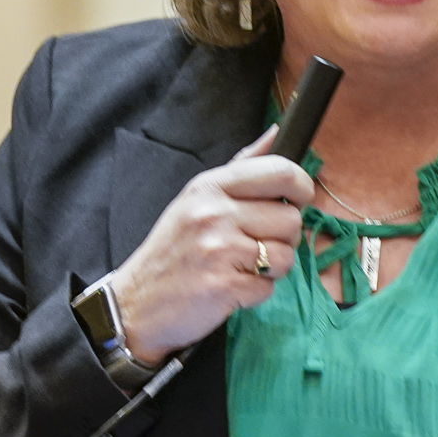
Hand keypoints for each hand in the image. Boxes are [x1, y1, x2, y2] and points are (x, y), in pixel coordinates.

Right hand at [108, 129, 313, 361]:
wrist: (134, 303)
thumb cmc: (173, 251)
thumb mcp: (197, 199)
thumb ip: (241, 166)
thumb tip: (277, 133)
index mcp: (210, 186)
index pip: (281, 171)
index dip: (302, 187)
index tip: (298, 199)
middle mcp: (215, 213)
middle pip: (291, 218)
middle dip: (283, 236)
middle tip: (256, 244)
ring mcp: (220, 250)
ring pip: (286, 255)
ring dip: (272, 268)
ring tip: (241, 267)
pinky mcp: (225, 286)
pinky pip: (269, 288)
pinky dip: (255, 292)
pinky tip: (230, 287)